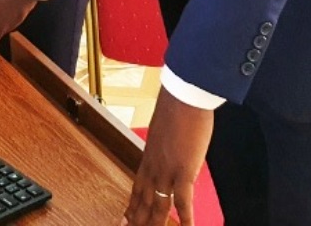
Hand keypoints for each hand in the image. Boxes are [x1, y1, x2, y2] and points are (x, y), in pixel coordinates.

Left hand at [121, 89, 213, 225]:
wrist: (182, 97)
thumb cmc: (177, 108)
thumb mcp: (164, 131)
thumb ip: (164, 145)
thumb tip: (169, 150)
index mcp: (149, 156)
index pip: (138, 187)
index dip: (132, 206)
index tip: (124, 219)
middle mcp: (154, 167)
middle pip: (144, 201)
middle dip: (137, 219)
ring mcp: (167, 171)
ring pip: (158, 206)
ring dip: (155, 224)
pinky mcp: (183, 171)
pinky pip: (183, 202)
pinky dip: (185, 219)